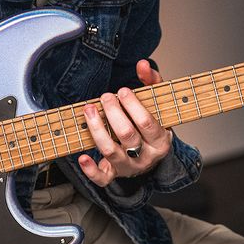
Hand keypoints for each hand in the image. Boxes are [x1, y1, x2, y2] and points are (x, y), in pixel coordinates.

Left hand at [78, 59, 172, 186]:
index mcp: (161, 141)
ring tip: (89, 110)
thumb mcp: (157, 103)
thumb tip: (143, 64)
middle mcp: (146, 157)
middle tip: (105, 97)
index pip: (147, 123)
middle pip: (127, 135)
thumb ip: (151, 82)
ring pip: (111, 152)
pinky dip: (90, 170)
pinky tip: (82, 157)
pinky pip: (102, 178)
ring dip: (97, 129)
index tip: (122, 90)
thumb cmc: (151, 124)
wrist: (149, 154)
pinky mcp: (114, 175)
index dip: (133, 106)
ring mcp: (129, 167)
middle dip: (113, 114)